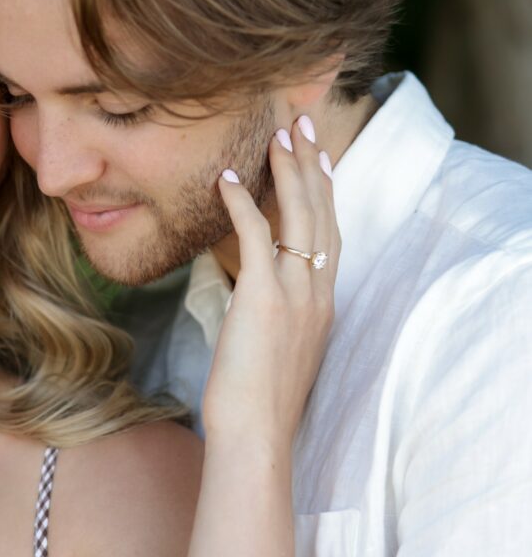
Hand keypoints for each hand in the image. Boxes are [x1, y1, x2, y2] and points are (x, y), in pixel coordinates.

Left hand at [203, 114, 339, 444]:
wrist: (256, 434)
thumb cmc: (256, 404)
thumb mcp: (273, 350)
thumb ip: (270, 317)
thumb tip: (248, 297)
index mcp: (323, 304)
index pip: (331, 234)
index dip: (326, 192)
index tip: (320, 157)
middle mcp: (318, 292)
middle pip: (322, 213)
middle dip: (313, 163)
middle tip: (302, 122)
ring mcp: (296, 294)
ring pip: (300, 216)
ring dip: (288, 169)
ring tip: (277, 133)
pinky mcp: (265, 298)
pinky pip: (257, 237)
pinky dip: (242, 203)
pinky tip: (226, 179)